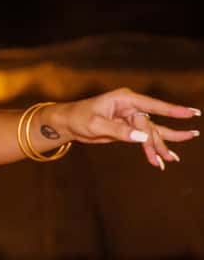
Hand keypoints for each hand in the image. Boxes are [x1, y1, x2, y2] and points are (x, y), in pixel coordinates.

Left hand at [57, 88, 200, 168]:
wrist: (67, 123)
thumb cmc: (78, 118)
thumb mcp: (96, 124)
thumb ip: (120, 131)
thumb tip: (143, 136)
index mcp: (124, 99)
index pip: (152, 105)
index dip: (173, 110)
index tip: (191, 113)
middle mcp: (131, 107)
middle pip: (151, 125)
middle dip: (158, 142)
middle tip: (169, 156)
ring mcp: (130, 118)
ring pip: (151, 133)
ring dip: (158, 147)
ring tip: (172, 159)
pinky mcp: (128, 128)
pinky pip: (144, 139)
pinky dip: (150, 149)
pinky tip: (160, 159)